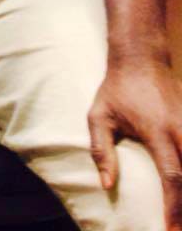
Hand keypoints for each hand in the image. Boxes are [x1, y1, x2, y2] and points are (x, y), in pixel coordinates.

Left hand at [88, 59, 181, 229]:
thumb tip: (106, 185)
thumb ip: (101, 150)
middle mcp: (181, 130)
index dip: (175, 206)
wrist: (141, 58)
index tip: (172, 229)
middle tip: (181, 228)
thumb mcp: (99, 116)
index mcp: (157, 131)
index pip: (172, 176)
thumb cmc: (116, 90)